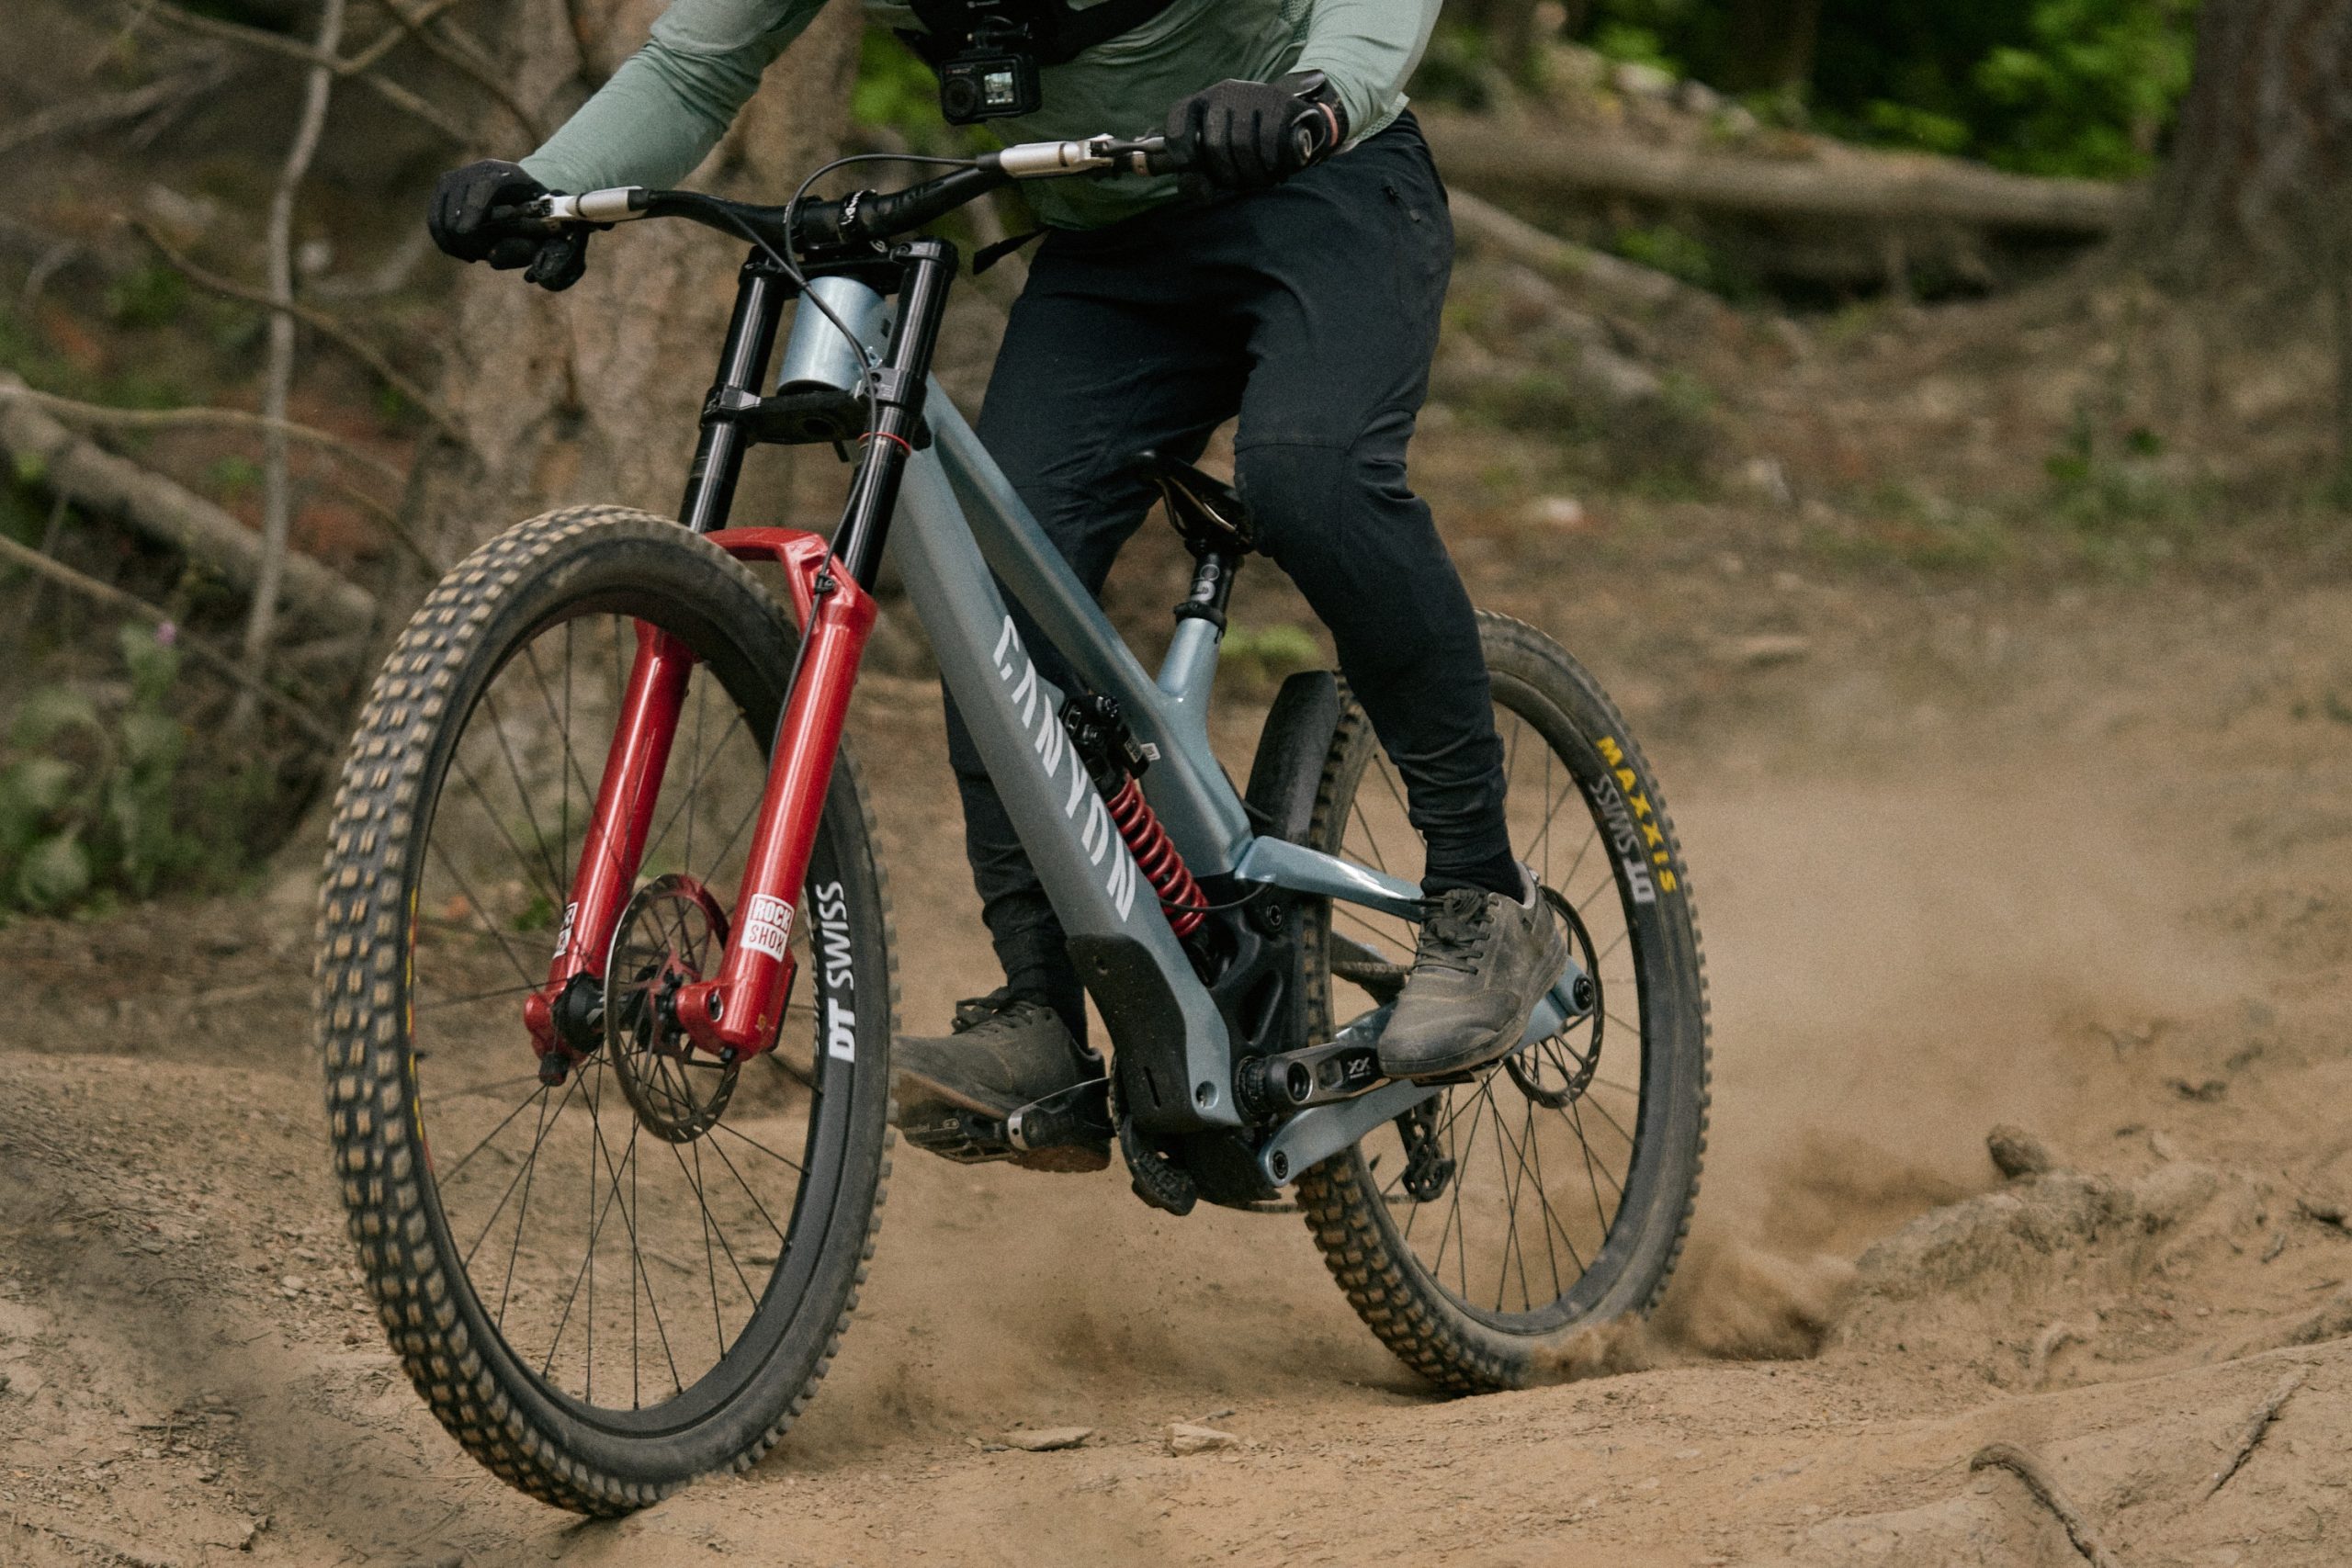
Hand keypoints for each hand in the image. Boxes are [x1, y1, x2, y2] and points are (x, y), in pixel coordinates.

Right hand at [426, 159, 591, 291]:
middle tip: (481, 255)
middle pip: (456, 213)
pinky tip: (460, 250)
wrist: (522, 190)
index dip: (473, 225)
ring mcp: (457, 175)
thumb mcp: (541, 231)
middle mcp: (477, 170)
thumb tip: (491, 258)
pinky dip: (444, 240)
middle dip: (466, 242)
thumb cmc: (536, 215)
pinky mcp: (443, 185)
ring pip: (442, 220)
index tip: (476, 247)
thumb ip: (524, 246)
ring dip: (455, 244)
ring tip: (471, 254)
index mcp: (505, 175)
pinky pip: (434, 219)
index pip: (479, 199)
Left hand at [1164, 71, 1347, 193]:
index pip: (1177, 124)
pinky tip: (1274, 168)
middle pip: (1214, 144)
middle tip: (1242, 183)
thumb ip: (1199, 179)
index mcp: (1200, 104)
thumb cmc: (1248, 146)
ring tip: (1260, 179)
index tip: (1193, 168)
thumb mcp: (1218, 161)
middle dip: (1228, 175)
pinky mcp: (1278, 100)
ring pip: (1242, 144)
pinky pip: (1268, 139)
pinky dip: (1270, 162)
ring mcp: (1250, 93)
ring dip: (1252, 173)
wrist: (1295, 121)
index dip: (1181, 153)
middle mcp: (1222, 93)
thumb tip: (1203, 193)